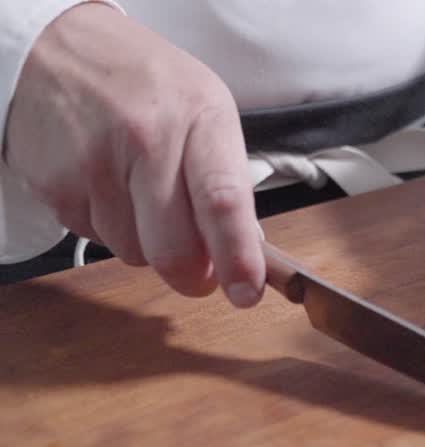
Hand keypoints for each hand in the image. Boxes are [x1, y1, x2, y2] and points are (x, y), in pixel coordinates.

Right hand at [4, 3, 264, 306]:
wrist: (53, 49)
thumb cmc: (143, 83)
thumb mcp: (205, 108)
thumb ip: (228, 177)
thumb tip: (246, 248)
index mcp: (199, 118)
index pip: (223, 202)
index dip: (237, 258)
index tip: (246, 293)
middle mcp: (146, 140)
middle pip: (174, 247)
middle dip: (192, 276)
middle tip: (200, 274)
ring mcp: (94, 164)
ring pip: (134, 252)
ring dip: (147, 243)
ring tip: (140, 193)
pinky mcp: (55, 184)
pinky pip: (96, 238)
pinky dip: (110, 227)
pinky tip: (107, 186)